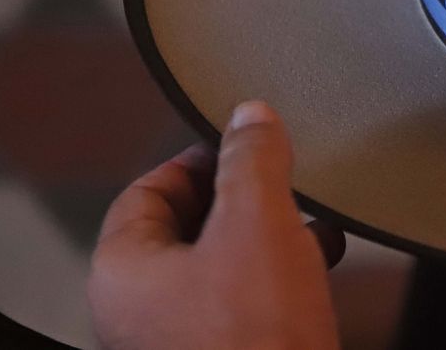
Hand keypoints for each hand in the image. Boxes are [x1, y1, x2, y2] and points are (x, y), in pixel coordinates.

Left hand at [89, 102, 341, 349]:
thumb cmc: (252, 343)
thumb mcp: (257, 225)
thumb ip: (252, 162)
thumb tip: (250, 118)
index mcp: (123, 271)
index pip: (149, 188)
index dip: (201, 156)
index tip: (243, 141)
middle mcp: (141, 311)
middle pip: (189, 226)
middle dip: (245, 198)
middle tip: (284, 180)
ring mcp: (181, 342)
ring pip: (224, 266)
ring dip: (271, 237)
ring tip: (312, 221)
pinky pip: (247, 304)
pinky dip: (282, 277)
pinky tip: (321, 266)